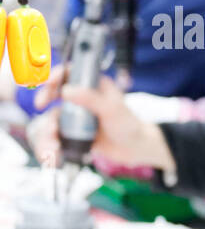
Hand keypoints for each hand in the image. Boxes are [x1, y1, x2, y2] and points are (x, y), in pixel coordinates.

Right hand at [32, 66, 175, 171]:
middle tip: (45, 116)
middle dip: (44, 105)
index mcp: (92, 86)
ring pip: (50, 119)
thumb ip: (92, 99)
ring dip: (46, 133)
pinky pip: (54, 136)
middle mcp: (80, 99)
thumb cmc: (129, 125)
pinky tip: (52, 154)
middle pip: (52, 95)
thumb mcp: (113, 109)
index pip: (69, 74)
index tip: (49, 88)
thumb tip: (67, 91)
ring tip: (53, 147)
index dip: (55, 78)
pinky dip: (49, 144)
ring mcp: (75, 116)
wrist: (135, 150)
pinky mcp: (72, 133)